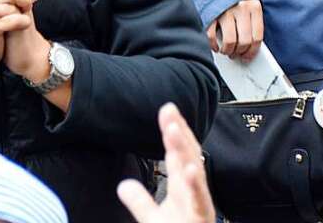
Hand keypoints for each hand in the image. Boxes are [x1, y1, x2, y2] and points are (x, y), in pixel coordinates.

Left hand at [117, 103, 214, 222]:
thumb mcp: (152, 220)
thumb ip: (140, 201)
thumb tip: (123, 185)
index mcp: (184, 188)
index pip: (178, 154)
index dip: (173, 131)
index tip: (166, 110)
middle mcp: (194, 192)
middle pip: (187, 156)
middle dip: (179, 132)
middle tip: (168, 110)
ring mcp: (199, 205)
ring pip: (194, 173)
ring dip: (184, 151)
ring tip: (173, 130)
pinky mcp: (199, 218)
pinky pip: (198, 200)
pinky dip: (194, 184)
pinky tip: (188, 170)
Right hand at [207, 0, 262, 60]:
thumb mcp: (249, 4)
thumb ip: (252, 21)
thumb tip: (251, 47)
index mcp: (254, 6)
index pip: (257, 37)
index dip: (252, 51)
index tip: (248, 56)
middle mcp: (240, 8)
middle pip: (244, 41)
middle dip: (240, 52)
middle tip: (237, 53)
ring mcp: (224, 10)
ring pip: (230, 41)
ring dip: (228, 51)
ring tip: (227, 50)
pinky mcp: (210, 13)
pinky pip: (211, 36)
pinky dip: (213, 45)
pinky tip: (215, 46)